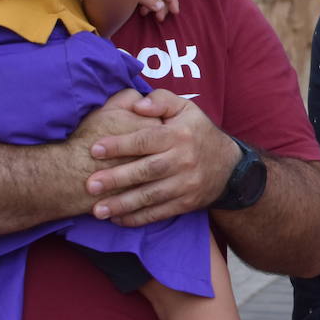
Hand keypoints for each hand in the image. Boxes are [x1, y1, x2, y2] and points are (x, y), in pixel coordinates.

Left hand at [83, 89, 240, 225]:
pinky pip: (160, 212)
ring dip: (123, 204)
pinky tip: (117, 219)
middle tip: (89, 185)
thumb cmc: (198, 133)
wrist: (230, 166)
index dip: (119, 144)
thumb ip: (161, 100)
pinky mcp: (187, 203)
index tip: (94, 149)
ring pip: (151, 196)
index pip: (146, 140)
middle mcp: (184, 160)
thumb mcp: (186, 109)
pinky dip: (138, 218)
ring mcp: (187, 184)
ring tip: (97, 210)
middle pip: (146, 171)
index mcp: (180, 135)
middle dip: (117, 179)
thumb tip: (137, 105)